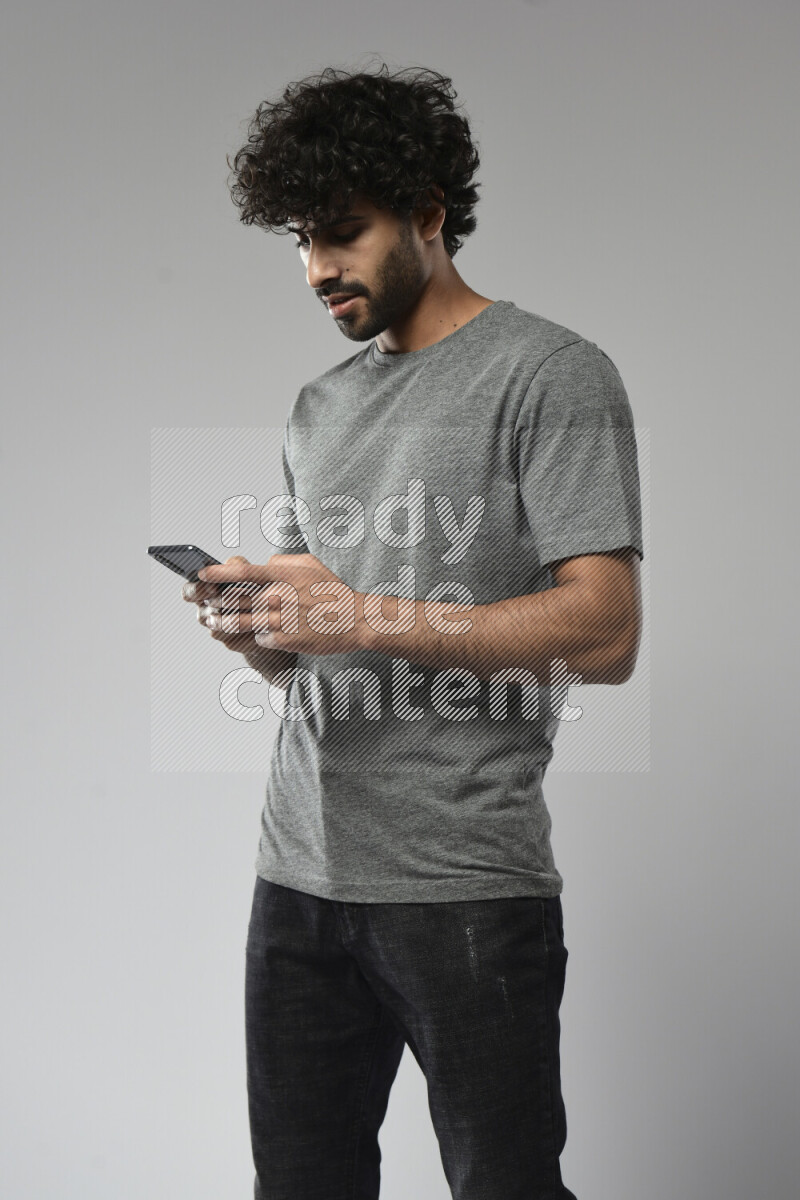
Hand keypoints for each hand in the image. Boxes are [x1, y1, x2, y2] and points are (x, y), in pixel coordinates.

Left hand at [196, 552, 365, 655]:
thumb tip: (263, 564)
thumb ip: (283, 562)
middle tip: (206, 604)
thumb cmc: (333, 591)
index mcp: (282, 577)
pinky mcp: (285, 640)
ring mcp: (280, 620)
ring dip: (224, 622)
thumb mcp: (311, 564)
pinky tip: (259, 633)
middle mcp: (278, 597)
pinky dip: (257, 636)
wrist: (355, 620)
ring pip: (241, 622)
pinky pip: (259, 638)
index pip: (242, 573)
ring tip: (214, 621)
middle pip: (235, 600)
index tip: (202, 574)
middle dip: (216, 602)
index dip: (218, 573)